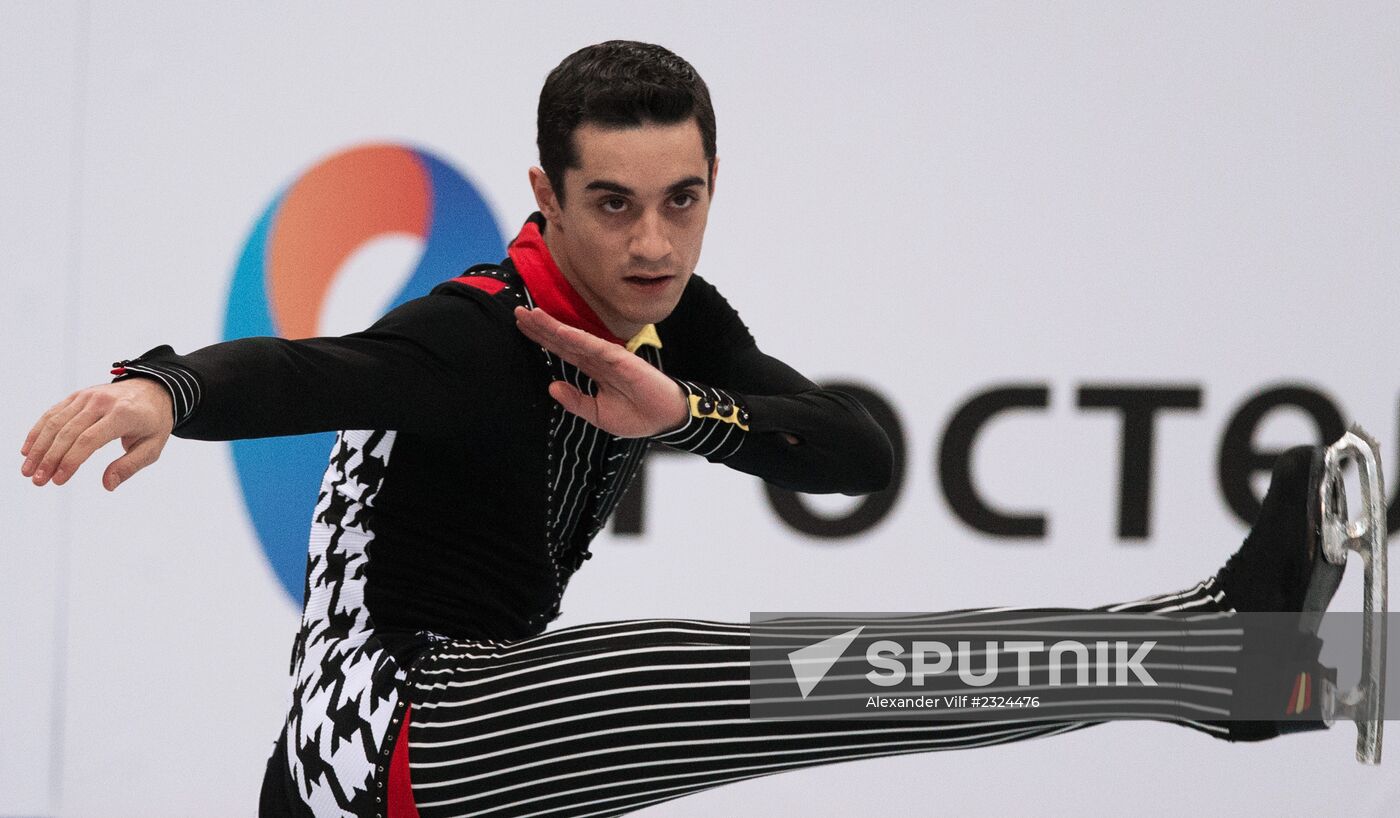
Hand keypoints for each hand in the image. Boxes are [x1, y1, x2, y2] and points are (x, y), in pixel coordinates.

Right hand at [20, 378, 173, 490]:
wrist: (153, 390)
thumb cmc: (153, 422)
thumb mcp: (153, 447)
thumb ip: (130, 466)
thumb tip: (107, 485)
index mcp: (123, 414)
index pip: (89, 440)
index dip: (71, 461)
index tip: (58, 480)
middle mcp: (102, 402)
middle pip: (68, 432)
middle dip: (50, 459)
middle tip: (38, 481)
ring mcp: (88, 396)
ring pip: (55, 422)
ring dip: (38, 447)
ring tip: (28, 471)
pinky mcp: (78, 395)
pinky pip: (53, 413)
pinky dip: (38, 431)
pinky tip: (28, 450)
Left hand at [514, 306, 687, 437]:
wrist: (665, 419)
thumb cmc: (636, 415)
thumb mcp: (598, 414)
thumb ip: (576, 401)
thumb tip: (551, 387)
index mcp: (592, 369)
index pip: (562, 350)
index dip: (543, 338)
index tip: (523, 327)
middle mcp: (597, 358)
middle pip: (563, 339)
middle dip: (541, 327)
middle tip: (517, 312)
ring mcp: (608, 357)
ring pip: (575, 338)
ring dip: (553, 326)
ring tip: (532, 315)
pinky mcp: (621, 359)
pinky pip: (595, 347)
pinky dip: (577, 338)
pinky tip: (560, 330)